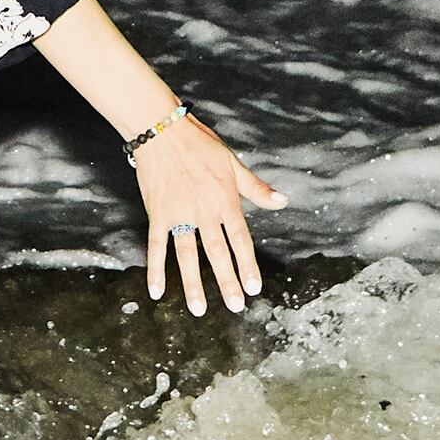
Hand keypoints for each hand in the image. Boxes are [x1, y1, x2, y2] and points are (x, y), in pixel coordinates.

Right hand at [135, 110, 280, 315]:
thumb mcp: (233, 163)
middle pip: (217, 252)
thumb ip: (256, 188)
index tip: (253, 288)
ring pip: (187, 255)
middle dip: (226, 281)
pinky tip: (156, 291)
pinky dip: (155, 269)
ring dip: (193, 284)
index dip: (247, 265)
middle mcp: (203, 210)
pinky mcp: (158, 213)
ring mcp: (179, 214)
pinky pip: (156, 246)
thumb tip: (283, 202)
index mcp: (225, 200)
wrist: (161, 130)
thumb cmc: (201, 144)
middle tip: (235, 306)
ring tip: (199, 309)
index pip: (240, 239)